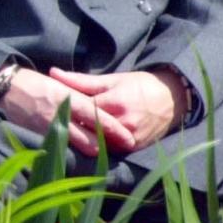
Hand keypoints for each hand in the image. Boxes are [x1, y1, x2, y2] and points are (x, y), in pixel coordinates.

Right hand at [0, 67, 136, 156]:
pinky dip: (72, 150)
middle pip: (92, 138)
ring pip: (78, 146)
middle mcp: (62, 115)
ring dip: (91, 150)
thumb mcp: (59, 84)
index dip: (116, 131)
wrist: (5, 88)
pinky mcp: (40, 136)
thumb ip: (78, 96)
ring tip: (103, 154)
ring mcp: (50, 127)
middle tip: (120, 150)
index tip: (130, 139)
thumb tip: (97, 108)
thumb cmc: (33, 83)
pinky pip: (62, 147)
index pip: (99, 118)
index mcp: (70, 99)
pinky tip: (78, 152)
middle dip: (107, 146)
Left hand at [48, 67, 186, 152]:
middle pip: (87, 129)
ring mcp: (129, 139)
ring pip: (98, 142)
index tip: (50, 106)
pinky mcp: (134, 148)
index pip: (80, 109)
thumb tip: (53, 72)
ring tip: (68, 132)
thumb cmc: (139, 85)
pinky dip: (99, 145)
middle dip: (71, 125)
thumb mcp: (111, 79)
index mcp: (113, 103)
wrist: (172, 99)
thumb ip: (80, 80)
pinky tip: (87, 140)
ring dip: (84, 137)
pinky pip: (111, 150)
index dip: (64, 109)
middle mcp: (122, 124)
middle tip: (54, 121)